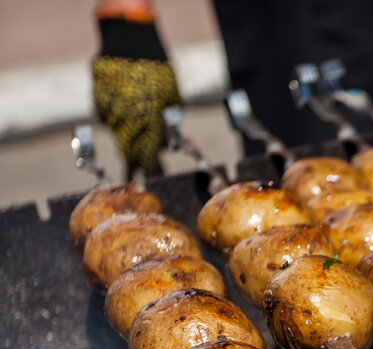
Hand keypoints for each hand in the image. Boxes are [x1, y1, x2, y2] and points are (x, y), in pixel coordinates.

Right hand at [92, 8, 179, 175]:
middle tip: (143, 158)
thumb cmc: (159, 72)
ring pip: (118, 133)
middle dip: (137, 158)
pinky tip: (125, 101)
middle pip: (129, 152)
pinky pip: (108, 116)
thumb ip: (168, 126)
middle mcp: (126, 123)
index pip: (149, 159)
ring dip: (127, 132)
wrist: (130, 44)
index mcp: (149, 126)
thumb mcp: (172, 102)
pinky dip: (116, 114)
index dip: (152, 170)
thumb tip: (171, 144)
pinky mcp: (97, 101)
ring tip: (137, 116)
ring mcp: (109, 113)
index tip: (154, 177)